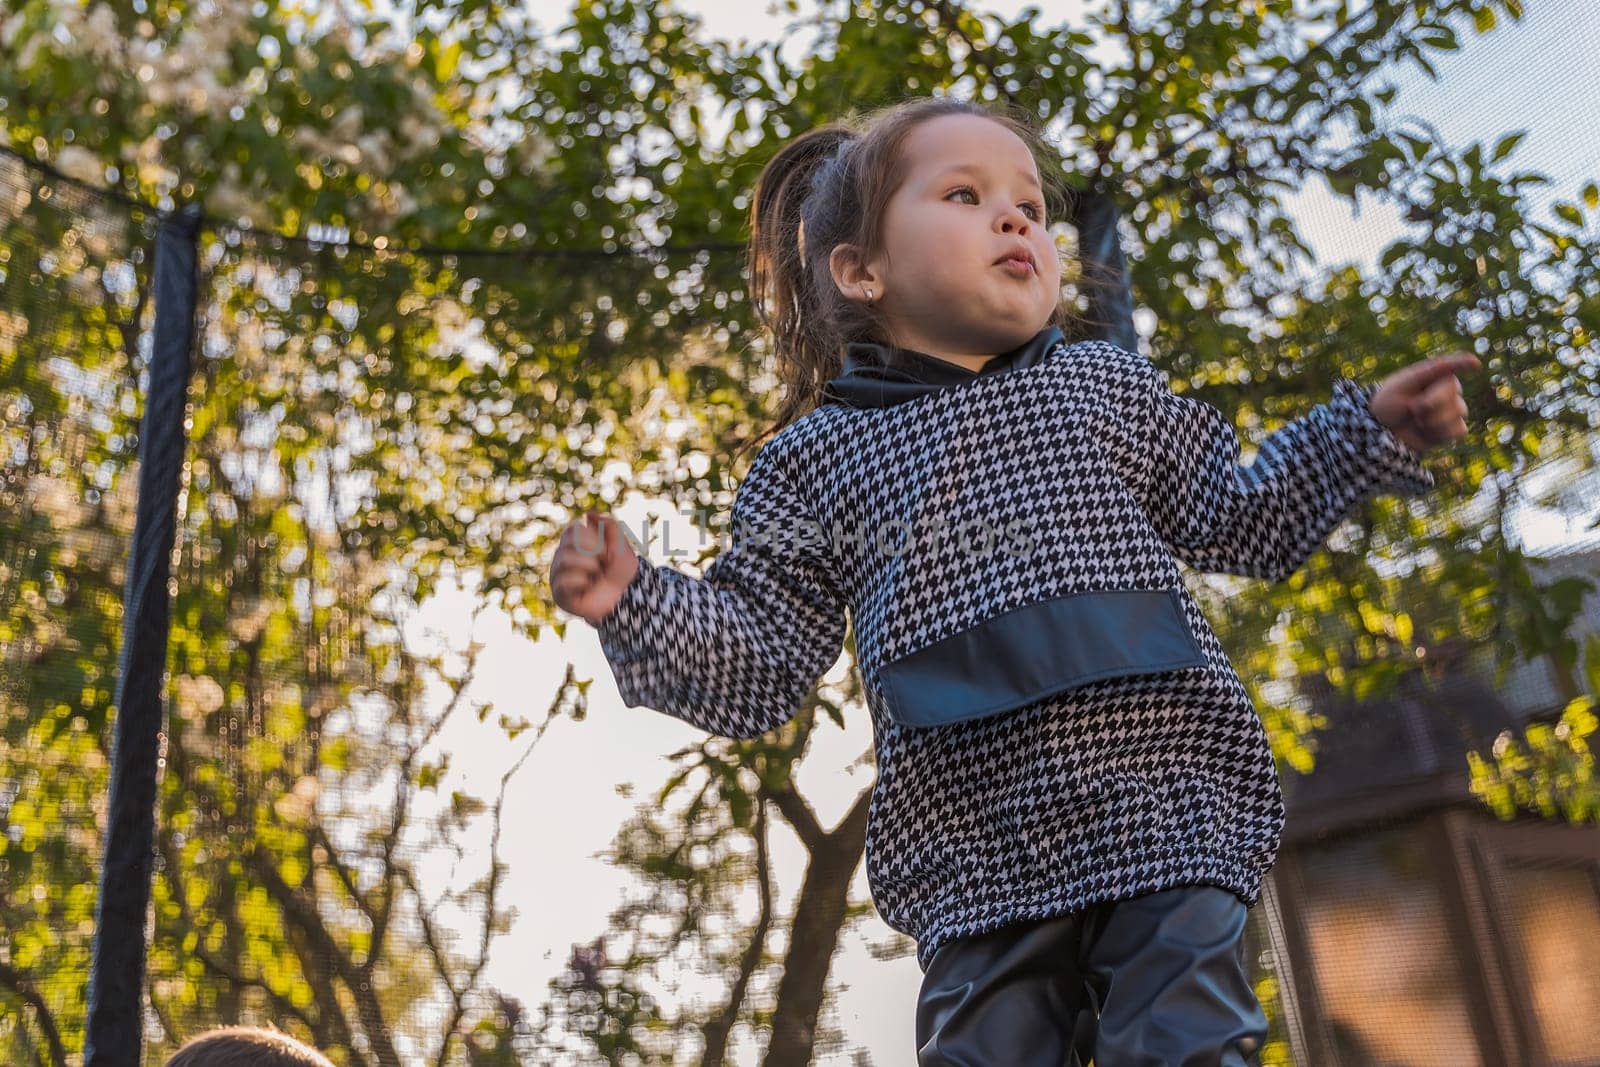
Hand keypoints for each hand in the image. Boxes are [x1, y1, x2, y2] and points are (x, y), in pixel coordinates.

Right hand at [550, 509, 639, 626]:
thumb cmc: (621, 572)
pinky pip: (563, 580)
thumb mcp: (621, 545)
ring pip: (566, 558)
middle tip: (604, 564)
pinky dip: (582, 582)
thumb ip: (609, 525)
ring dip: (590, 566)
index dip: (593, 538)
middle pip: (569, 542)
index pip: (573, 529)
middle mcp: (563, 557)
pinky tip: (588, 587)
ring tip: (597, 576)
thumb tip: (589, 513)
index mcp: (575, 544)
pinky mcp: (559, 593)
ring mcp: (559, 575)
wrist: (625, 599)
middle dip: (594, 551)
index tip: (606, 551)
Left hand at [1368, 351, 1481, 453]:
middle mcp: (1449, 391)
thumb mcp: (1407, 382)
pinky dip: (1440, 433)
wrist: (1380, 430)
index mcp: (1438, 375)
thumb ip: (1438, 369)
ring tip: (1416, 420)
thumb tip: (1476, 361)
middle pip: (1455, 397)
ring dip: (1432, 421)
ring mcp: (1452, 410)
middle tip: (1411, 408)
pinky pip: (1460, 430)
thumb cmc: (1389, 402)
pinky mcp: (1451, 429)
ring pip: (1458, 414)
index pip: (1451, 377)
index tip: (1475, 365)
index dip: (1460, 371)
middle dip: (1429, 405)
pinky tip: (1426, 431)